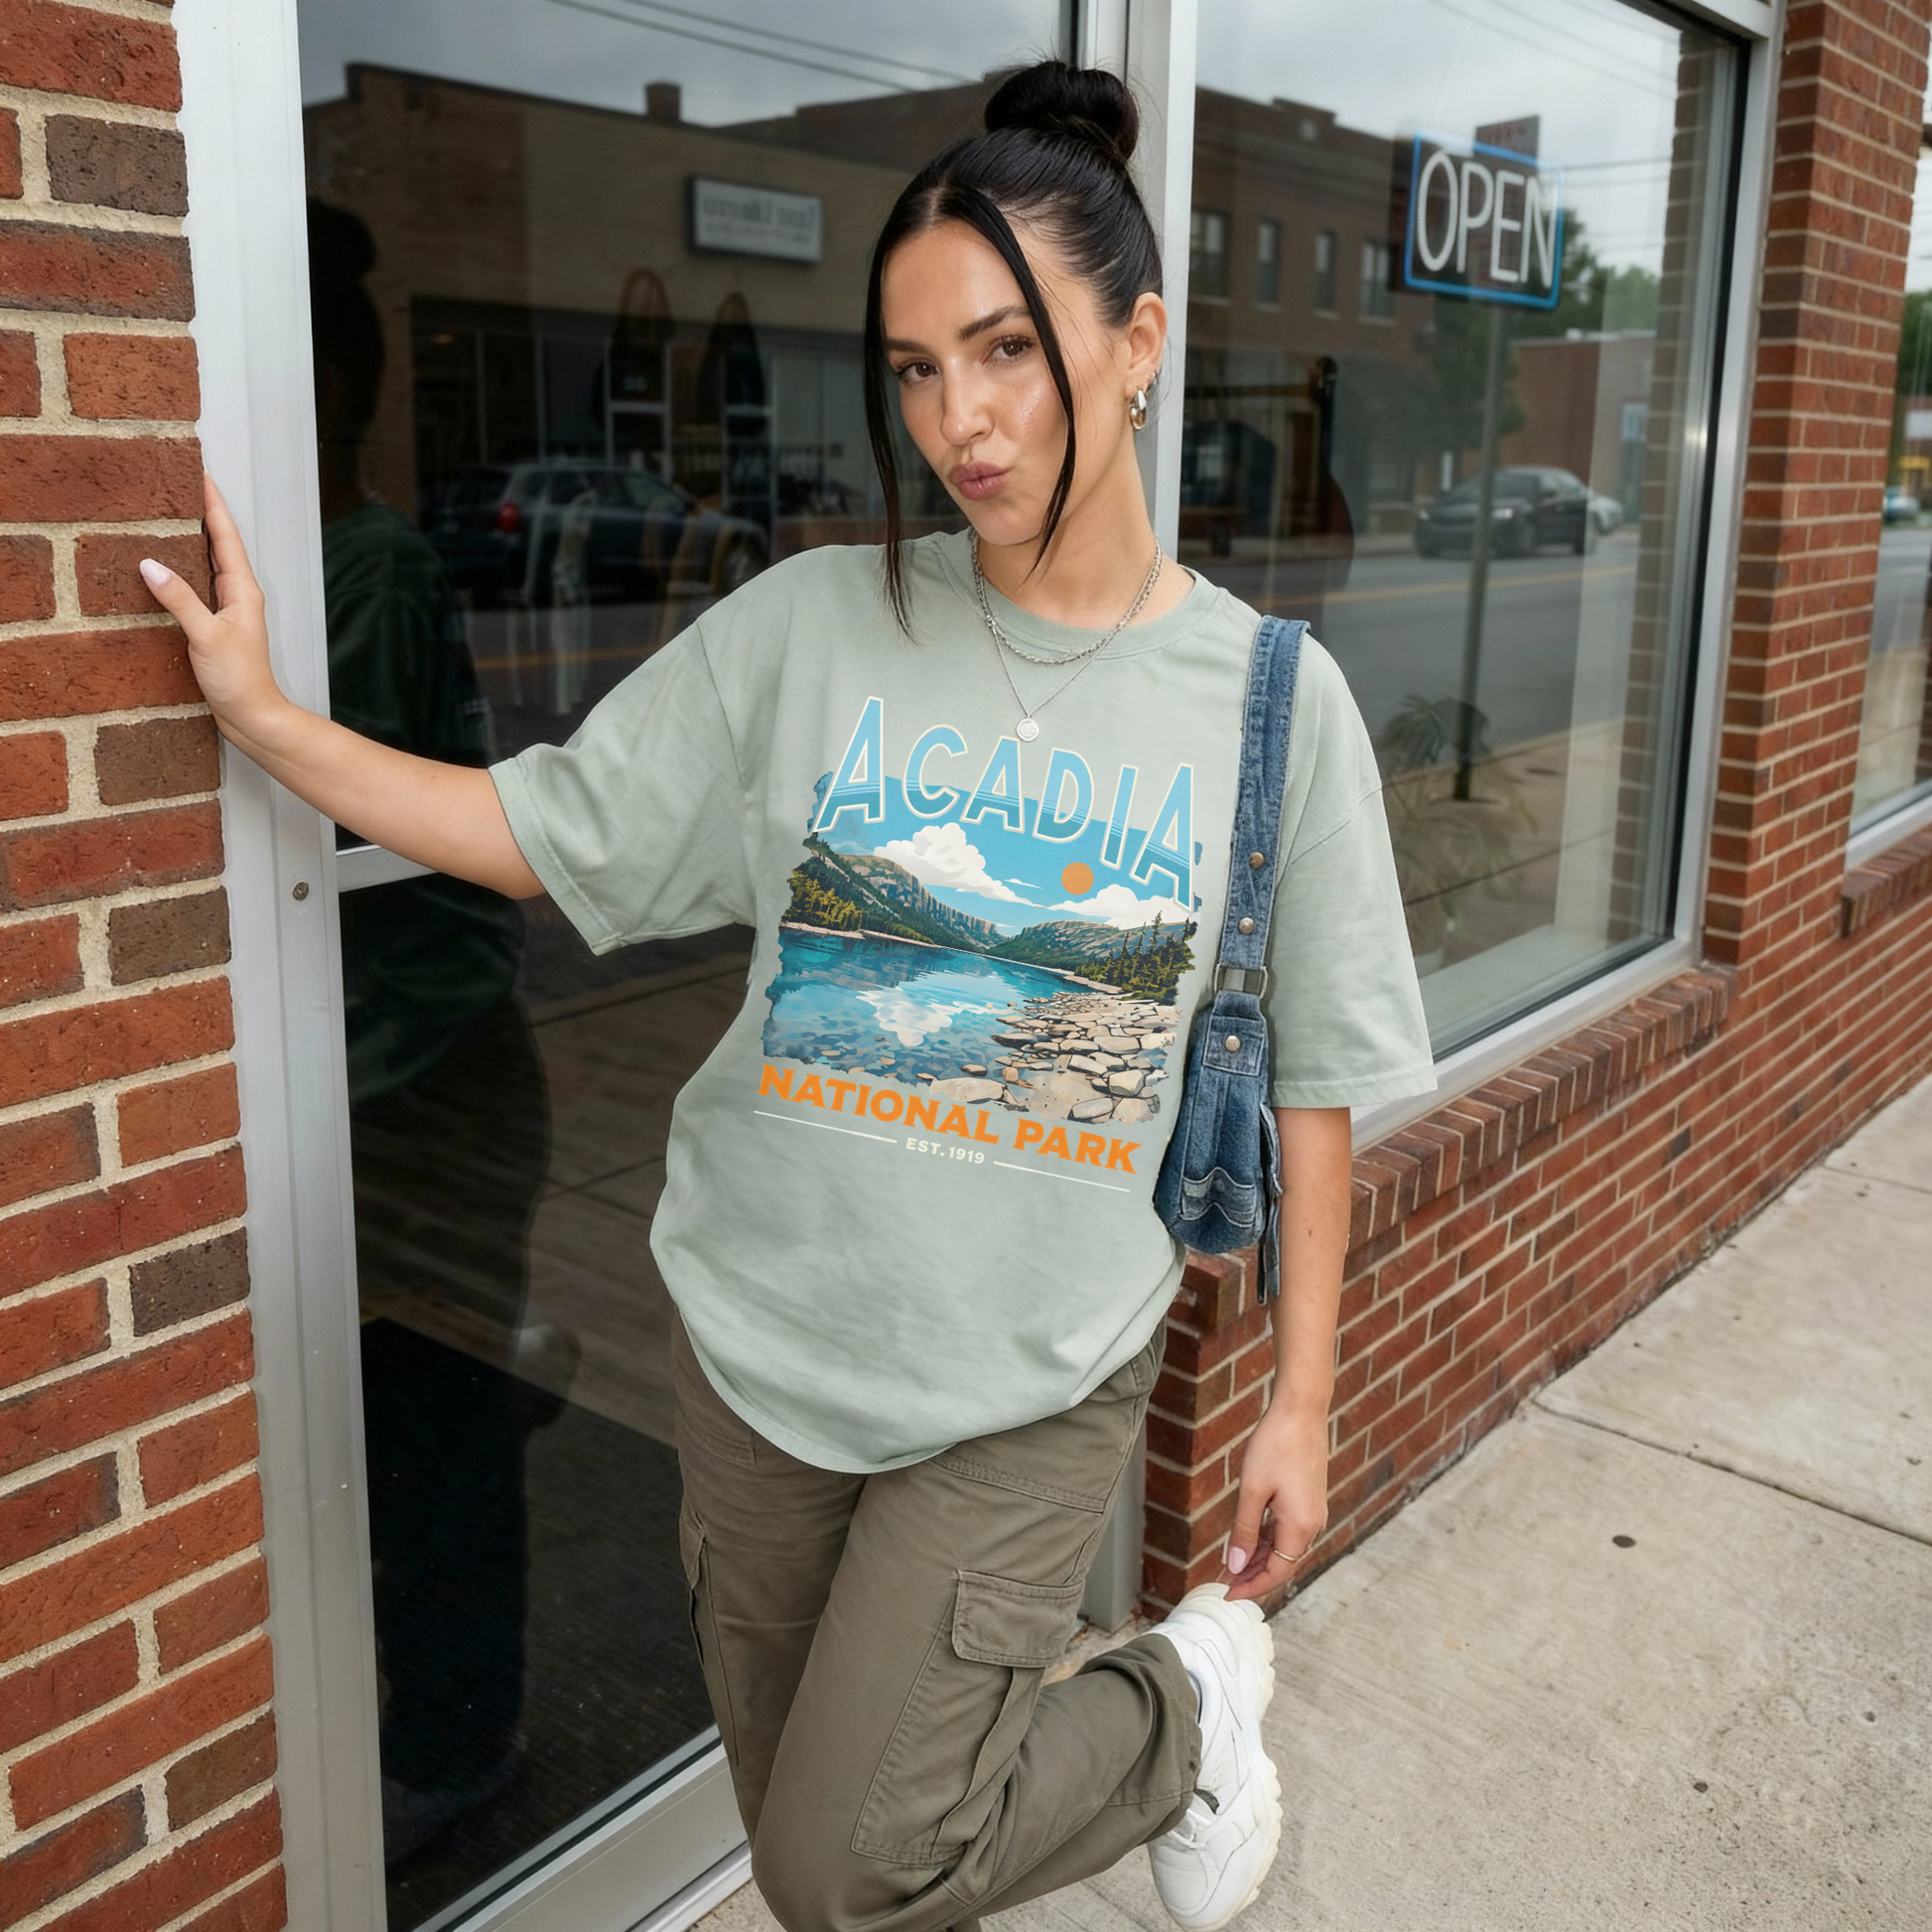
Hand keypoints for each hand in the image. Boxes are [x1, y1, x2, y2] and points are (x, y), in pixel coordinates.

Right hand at [141, 473, 285, 741]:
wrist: (252, 716)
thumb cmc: (239, 679)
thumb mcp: (206, 636)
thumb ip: (180, 599)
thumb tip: (150, 563)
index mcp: (242, 589)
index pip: (225, 535)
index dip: (212, 503)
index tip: (199, 472)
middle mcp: (237, 594)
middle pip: (216, 543)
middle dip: (199, 513)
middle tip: (175, 485)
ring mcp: (226, 609)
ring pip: (205, 564)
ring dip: (188, 540)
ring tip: (164, 515)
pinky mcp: (214, 626)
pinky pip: (195, 588)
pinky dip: (179, 572)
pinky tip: (160, 569)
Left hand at [1222, 1401, 1328, 1602]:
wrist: (1300, 1410)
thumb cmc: (1275, 1445)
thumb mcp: (1252, 1490)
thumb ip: (1243, 1531)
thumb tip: (1235, 1566)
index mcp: (1301, 1527)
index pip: (1276, 1573)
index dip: (1250, 1586)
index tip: (1226, 1594)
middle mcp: (1313, 1524)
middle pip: (1281, 1563)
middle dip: (1251, 1575)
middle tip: (1221, 1581)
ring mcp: (1312, 1512)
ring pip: (1283, 1547)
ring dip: (1257, 1557)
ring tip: (1229, 1564)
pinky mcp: (1308, 1499)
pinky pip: (1286, 1530)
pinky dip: (1266, 1538)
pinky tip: (1246, 1539)